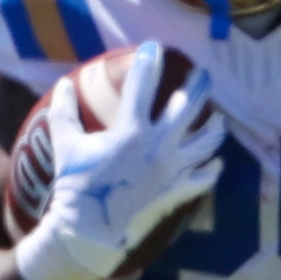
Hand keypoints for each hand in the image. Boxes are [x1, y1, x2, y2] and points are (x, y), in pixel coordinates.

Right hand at [11, 44, 226, 279]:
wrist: (91, 231)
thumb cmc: (76, 186)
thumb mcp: (65, 145)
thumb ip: (64, 112)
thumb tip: (62, 84)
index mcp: (131, 130)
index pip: (143, 85)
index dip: (149, 62)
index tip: (154, 47)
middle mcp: (158, 146)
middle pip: (188, 107)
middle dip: (198, 85)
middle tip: (203, 74)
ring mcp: (171, 170)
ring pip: (206, 141)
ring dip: (214, 127)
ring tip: (219, 118)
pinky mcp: (177, 192)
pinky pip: (204, 177)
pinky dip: (212, 168)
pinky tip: (216, 161)